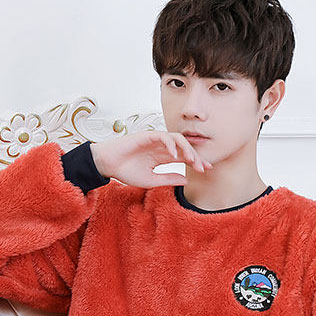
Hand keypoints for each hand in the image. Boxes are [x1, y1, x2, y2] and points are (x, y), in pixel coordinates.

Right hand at [90, 131, 212, 187]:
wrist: (108, 164)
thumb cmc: (126, 171)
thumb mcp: (151, 180)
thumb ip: (168, 179)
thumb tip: (187, 180)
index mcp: (162, 157)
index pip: (184, 158)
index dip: (196, 162)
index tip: (207, 170)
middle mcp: (162, 147)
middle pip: (184, 148)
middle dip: (196, 157)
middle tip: (204, 167)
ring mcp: (155, 140)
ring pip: (177, 139)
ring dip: (187, 149)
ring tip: (192, 160)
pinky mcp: (147, 135)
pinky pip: (163, 136)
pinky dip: (171, 145)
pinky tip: (174, 156)